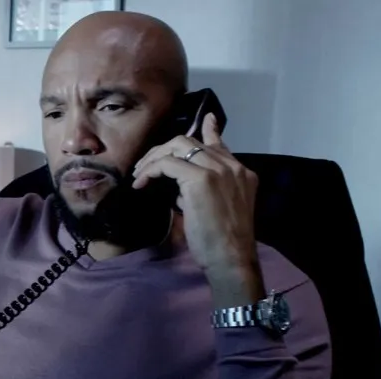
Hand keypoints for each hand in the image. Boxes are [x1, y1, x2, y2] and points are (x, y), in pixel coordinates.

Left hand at [132, 114, 263, 305]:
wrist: (232, 257)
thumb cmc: (222, 242)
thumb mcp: (217, 208)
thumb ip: (203, 189)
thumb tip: (180, 186)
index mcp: (241, 172)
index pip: (220, 144)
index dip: (210, 130)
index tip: (206, 119)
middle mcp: (232, 166)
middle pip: (191, 142)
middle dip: (163, 149)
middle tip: (145, 166)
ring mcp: (218, 170)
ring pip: (178, 146)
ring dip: (154, 158)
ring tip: (140, 175)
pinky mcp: (201, 179)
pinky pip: (167, 163)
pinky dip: (150, 170)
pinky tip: (141, 183)